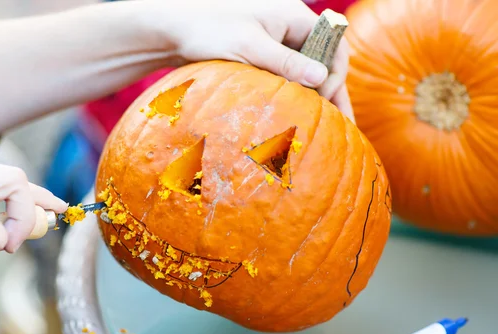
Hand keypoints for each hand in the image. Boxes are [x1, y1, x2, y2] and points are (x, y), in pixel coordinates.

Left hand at [149, 0, 353, 119]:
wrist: (174, 27)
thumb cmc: (208, 30)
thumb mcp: (248, 46)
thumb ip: (285, 61)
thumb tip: (322, 78)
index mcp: (294, 17)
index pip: (333, 46)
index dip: (335, 75)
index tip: (325, 102)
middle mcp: (290, 28)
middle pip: (325, 61)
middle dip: (334, 92)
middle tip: (345, 127)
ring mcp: (278, 42)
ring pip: (308, 71)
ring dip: (318, 97)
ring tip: (332, 130)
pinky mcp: (264, 56)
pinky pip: (289, 76)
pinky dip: (297, 95)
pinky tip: (301, 117)